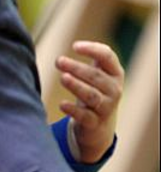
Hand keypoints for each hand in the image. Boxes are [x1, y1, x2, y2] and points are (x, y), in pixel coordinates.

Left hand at [55, 40, 122, 163]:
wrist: (99, 125)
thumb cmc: (93, 92)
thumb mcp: (94, 76)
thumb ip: (84, 62)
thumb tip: (58, 56)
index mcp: (114, 73)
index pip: (107, 56)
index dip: (92, 49)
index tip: (74, 46)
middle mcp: (114, 89)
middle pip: (96, 76)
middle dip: (77, 68)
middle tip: (59, 61)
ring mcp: (106, 107)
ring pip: (92, 95)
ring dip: (77, 86)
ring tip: (63, 77)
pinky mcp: (95, 123)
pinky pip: (85, 116)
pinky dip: (73, 110)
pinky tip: (62, 104)